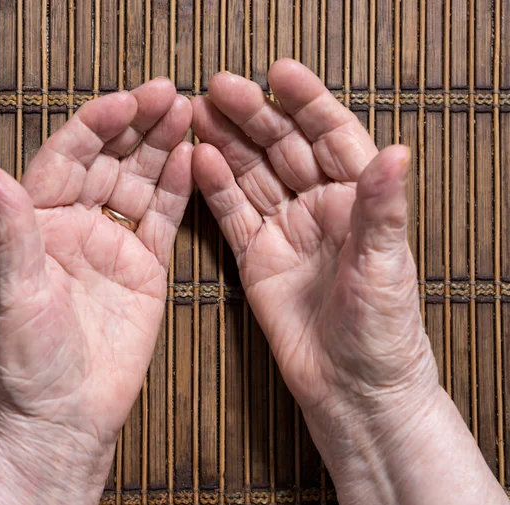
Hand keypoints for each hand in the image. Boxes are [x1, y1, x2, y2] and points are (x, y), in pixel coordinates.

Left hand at [0, 79, 192, 504]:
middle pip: (110, 160)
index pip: (68, 156)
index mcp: (39, 222)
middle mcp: (77, 224)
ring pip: (142, 182)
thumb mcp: (15, 295)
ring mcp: (114, 243)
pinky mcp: (146, 266)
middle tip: (169, 95)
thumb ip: (12, 233)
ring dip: (163, 148)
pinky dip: (180, 190)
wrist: (66, 413)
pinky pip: (165, 219)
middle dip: (138, 125)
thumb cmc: (29, 361)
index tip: (126, 102)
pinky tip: (194, 160)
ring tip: (187, 116)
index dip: (96, 124)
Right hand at [191, 60, 506, 504]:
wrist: (352, 388)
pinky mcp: (257, 256)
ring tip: (200, 113)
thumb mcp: (386, 268)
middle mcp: (321, 208)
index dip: (308, 102)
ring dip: (229, 143)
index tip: (280, 74)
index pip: (333, 136)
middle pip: (285, 148)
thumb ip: (383, 209)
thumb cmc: (382, 332)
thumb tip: (395, 153)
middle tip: (220, 88)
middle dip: (254, 115)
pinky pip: (234, 213)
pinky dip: (216, 187)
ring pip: (253, 174)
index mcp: (359, 201)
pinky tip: (200, 160)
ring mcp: (286, 230)